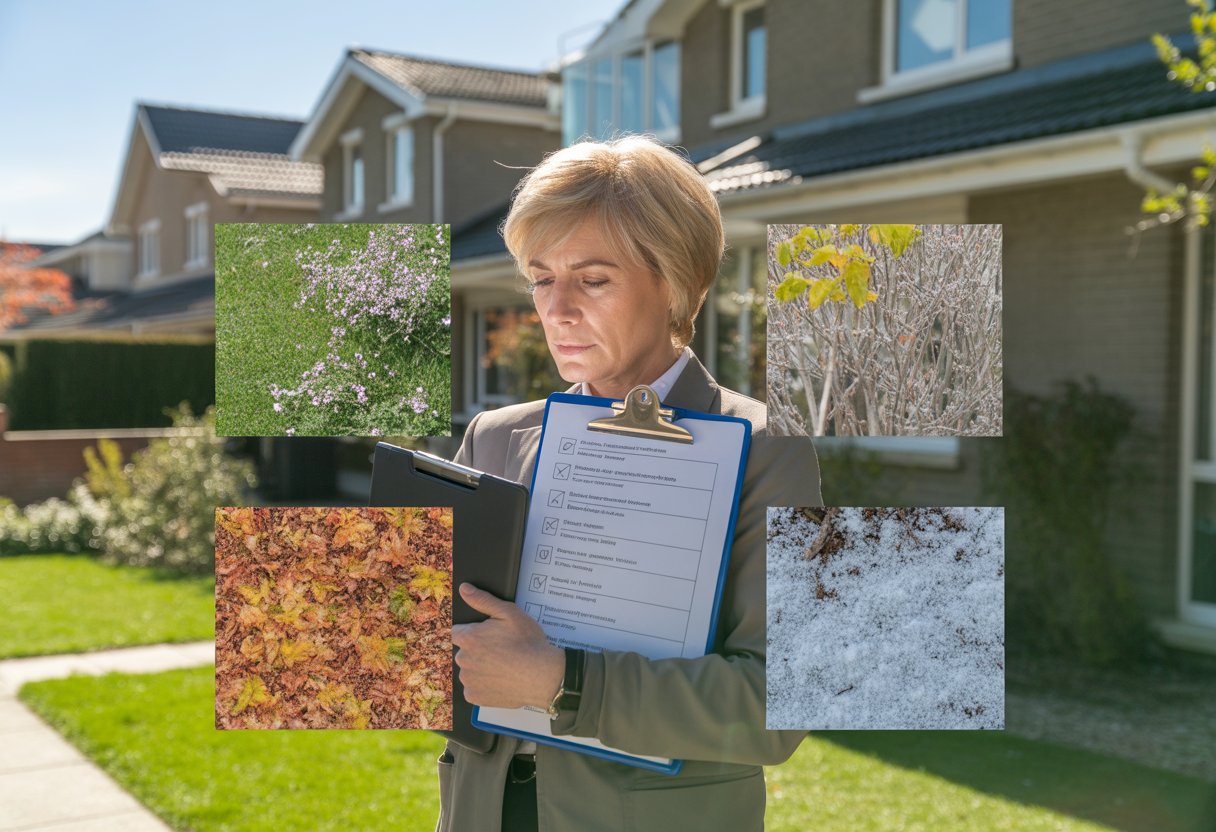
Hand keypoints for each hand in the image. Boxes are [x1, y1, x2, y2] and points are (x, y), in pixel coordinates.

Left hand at [451, 583, 564, 709]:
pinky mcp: (475, 697)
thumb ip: (483, 600)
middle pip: (464, 652)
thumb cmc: (528, 643)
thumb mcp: (509, 613)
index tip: (487, 637)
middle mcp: (463, 660)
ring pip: (469, 670)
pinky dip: (484, 685)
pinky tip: (501, 679)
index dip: (473, 633)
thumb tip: (464, 589)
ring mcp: (468, 680)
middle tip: (501, 651)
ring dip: (481, 668)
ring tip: (504, 666)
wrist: (543, 676)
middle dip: (478, 650)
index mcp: (468, 638)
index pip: (457, 632)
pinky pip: (474, 688)